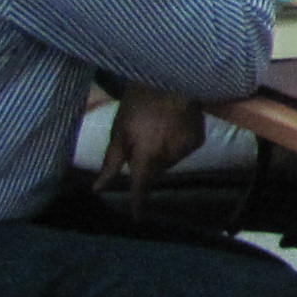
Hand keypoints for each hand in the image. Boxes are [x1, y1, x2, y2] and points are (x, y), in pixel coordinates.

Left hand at [96, 86, 202, 220]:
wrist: (171, 79)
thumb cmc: (137, 104)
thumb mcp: (119, 131)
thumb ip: (111, 162)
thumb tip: (98, 188)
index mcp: (146, 155)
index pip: (141, 187)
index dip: (138, 203)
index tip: (137, 217)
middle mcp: (169, 157)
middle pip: (154, 172)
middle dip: (146, 165)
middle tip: (139, 141)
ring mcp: (186, 149)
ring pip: (168, 162)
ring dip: (160, 154)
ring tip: (156, 130)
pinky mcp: (198, 141)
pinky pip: (182, 152)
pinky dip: (175, 145)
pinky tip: (171, 127)